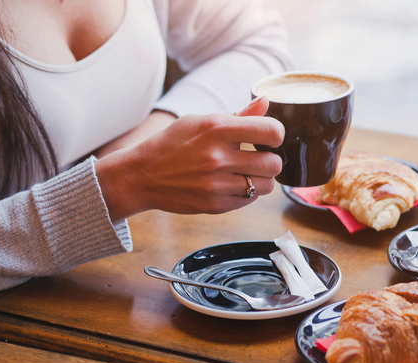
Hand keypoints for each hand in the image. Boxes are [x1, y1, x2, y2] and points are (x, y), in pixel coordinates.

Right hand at [96, 97, 283, 220]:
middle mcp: (218, 157)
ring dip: (261, 178)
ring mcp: (216, 184)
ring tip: (247, 172)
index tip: (268, 137)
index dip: (275, 135)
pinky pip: (249, 199)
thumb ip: (238, 115)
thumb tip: (266, 102)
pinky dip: (247, 192)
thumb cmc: (173, 144)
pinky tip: (232, 183)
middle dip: (270, 160)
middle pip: (274, 163)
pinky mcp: (215, 205)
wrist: (141, 175)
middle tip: (258, 157)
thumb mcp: (201, 121)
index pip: (272, 131)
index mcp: (217, 128)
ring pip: (266, 185)